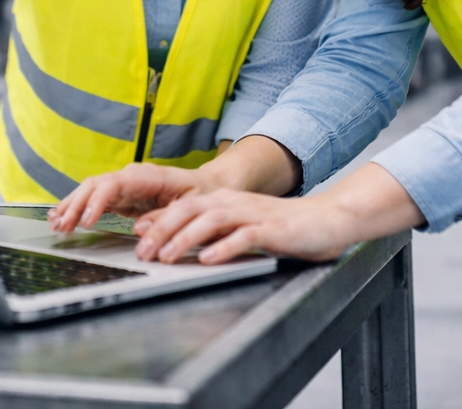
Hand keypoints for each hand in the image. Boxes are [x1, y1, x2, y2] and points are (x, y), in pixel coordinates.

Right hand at [48, 163, 215, 232]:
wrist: (206, 187)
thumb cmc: (200, 194)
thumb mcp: (191, 206)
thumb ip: (166, 216)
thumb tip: (141, 228)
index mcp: (147, 176)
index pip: (114, 183)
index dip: (97, 201)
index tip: (86, 220)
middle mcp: (131, 177)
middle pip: (95, 184)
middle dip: (77, 204)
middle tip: (63, 226)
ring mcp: (123, 185)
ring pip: (90, 190)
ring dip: (72, 205)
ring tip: (56, 223)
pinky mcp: (120, 196)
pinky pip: (94, 199)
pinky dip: (77, 208)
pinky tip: (63, 217)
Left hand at [132, 163, 425, 264]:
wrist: (326, 219)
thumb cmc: (281, 227)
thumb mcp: (240, 226)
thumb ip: (212, 230)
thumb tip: (176, 242)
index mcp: (224, 201)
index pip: (182, 206)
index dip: (157, 220)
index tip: (135, 236)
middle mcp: (234, 203)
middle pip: (189, 210)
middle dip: (162, 230)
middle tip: (142, 252)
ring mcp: (252, 215)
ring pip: (211, 221)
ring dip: (185, 238)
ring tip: (167, 257)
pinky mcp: (271, 229)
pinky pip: (243, 237)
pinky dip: (223, 247)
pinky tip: (208, 259)